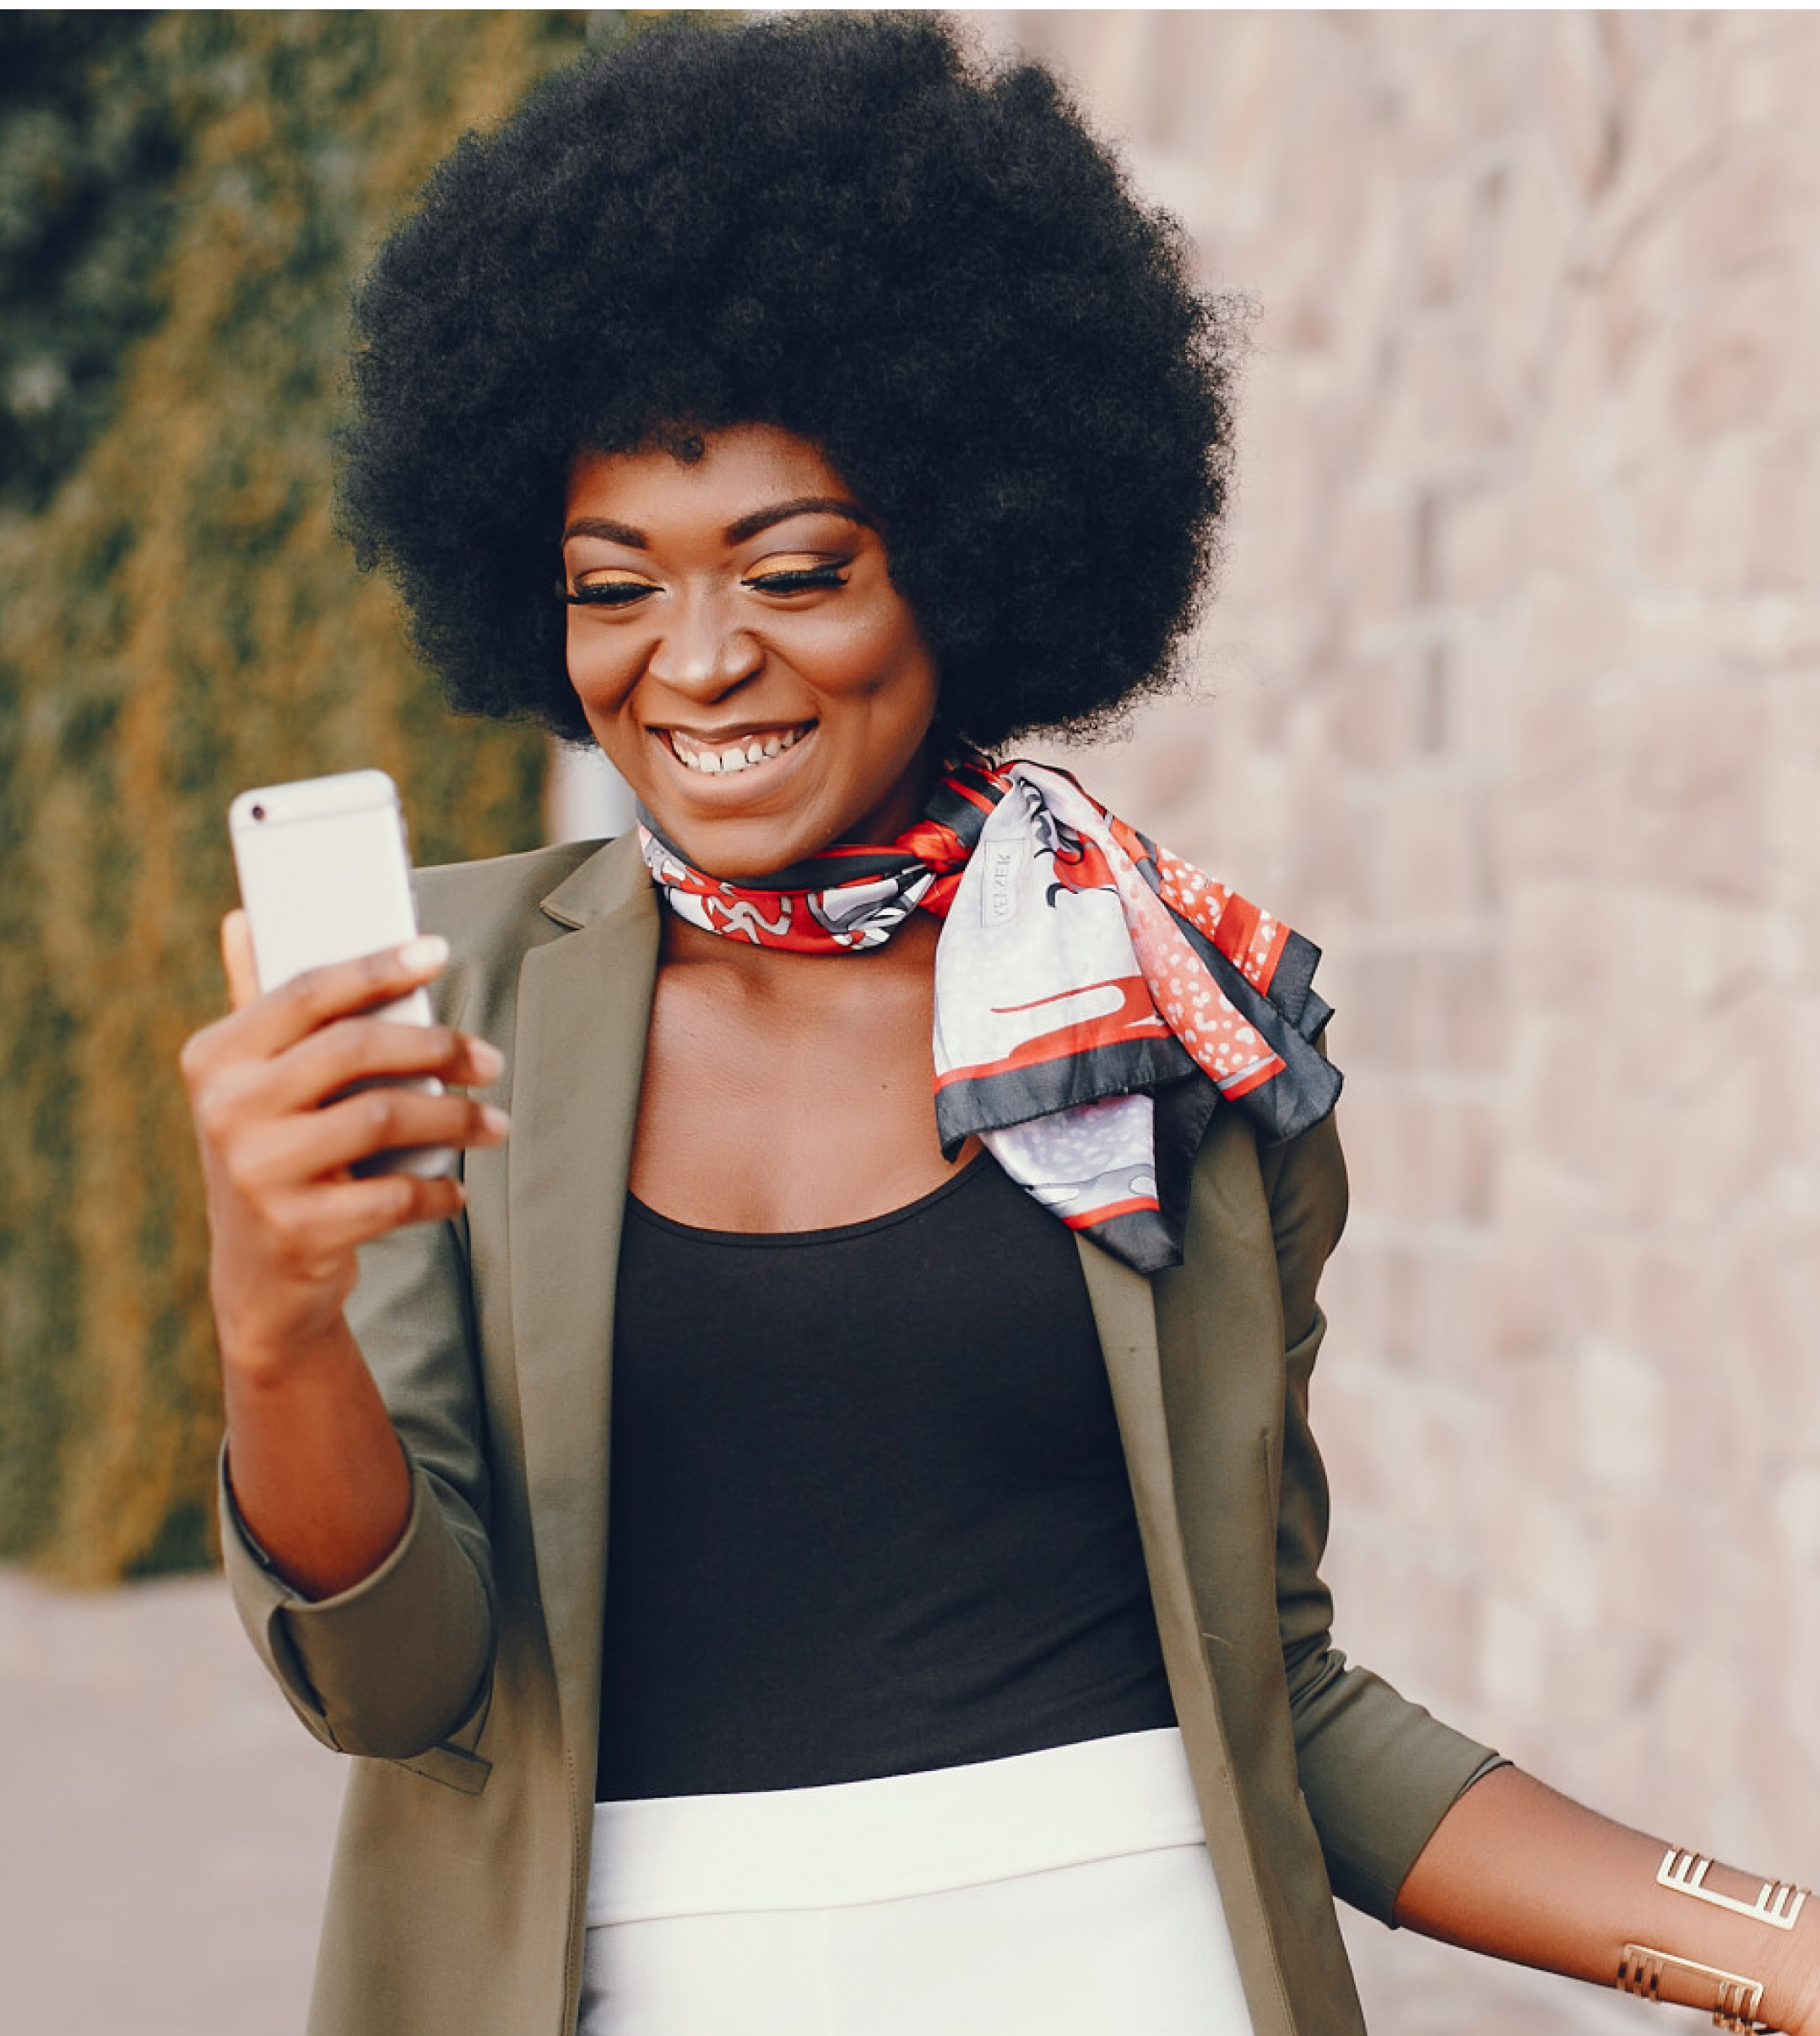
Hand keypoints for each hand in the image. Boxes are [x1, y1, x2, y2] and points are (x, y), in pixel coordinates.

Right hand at [181, 912, 507, 1375]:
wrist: (259, 1279)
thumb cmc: (277, 1155)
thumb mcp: (254, 1085)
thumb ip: (260, 1007)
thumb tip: (246, 919)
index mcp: (217, 1058)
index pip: (307, 992)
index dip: (377, 966)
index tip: (439, 951)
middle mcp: (226, 1109)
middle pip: (354, 1049)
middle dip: (437, 1046)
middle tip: (490, 1058)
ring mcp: (258, 1172)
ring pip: (381, 1118)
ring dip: (455, 1117)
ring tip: (495, 1123)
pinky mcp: (296, 1230)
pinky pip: (392, 1197)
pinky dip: (438, 1192)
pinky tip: (458, 1192)